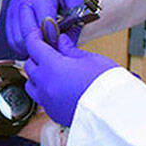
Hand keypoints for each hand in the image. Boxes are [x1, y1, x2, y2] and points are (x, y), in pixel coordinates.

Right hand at [6, 0, 91, 56]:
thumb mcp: (80, 2)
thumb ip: (73, 25)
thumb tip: (62, 48)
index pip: (44, 24)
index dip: (54, 41)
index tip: (63, 47)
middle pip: (25, 33)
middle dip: (41, 46)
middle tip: (54, 51)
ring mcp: (14, 4)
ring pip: (16, 38)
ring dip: (30, 48)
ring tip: (45, 49)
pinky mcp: (11, 13)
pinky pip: (11, 36)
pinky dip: (22, 45)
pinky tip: (35, 45)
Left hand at [20, 7, 117, 126]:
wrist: (116, 112)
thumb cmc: (107, 85)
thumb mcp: (90, 59)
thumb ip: (70, 50)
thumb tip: (61, 41)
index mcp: (52, 67)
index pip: (33, 46)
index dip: (34, 36)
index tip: (39, 33)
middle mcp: (45, 84)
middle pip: (29, 65)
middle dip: (37, 56)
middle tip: (51, 52)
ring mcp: (47, 101)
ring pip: (31, 84)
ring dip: (38, 75)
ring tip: (53, 71)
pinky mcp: (53, 113)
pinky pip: (41, 99)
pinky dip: (45, 90)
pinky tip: (60, 87)